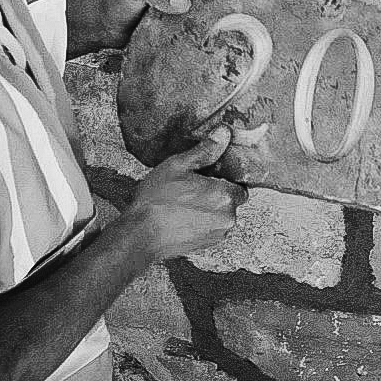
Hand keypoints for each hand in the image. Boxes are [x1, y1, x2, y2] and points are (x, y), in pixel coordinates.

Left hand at [83, 0, 260, 51]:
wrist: (101, 26)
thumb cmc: (115, 4)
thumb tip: (184, 1)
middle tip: (259, 6)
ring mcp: (180, 6)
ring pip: (210, 6)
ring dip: (227, 12)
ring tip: (247, 24)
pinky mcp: (176, 24)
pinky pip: (199, 24)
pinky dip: (212, 29)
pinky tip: (222, 40)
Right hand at [123, 126, 248, 260]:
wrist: (140, 235)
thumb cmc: (156, 201)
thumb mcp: (178, 166)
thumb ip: (205, 150)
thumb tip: (223, 134)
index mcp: (226, 195)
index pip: (240, 184)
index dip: (225, 178)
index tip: (209, 175)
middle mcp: (228, 217)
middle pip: (231, 200)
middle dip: (216, 193)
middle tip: (192, 187)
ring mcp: (218, 234)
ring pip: (221, 215)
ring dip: (209, 208)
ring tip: (184, 202)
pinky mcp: (206, 246)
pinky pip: (211, 228)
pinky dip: (201, 222)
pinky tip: (182, 215)